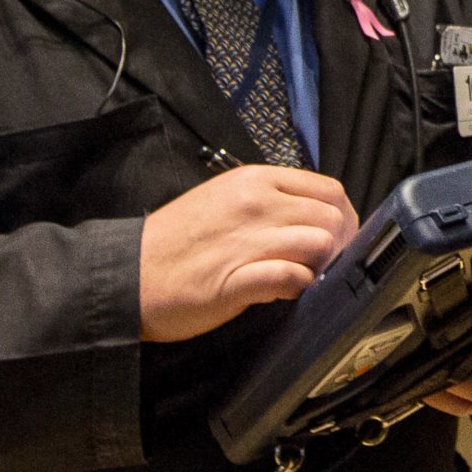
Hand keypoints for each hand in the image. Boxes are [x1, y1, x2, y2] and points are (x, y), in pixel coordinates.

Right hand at [138, 166, 356, 341]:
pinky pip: (292, 276)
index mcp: (254, 180)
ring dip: (322, 265)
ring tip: (307, 277)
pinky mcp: (237, 278)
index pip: (329, 189)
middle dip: (340, 244)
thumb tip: (311, 223)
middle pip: (332, 217)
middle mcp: (255, 203)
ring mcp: (247, 239)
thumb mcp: (224, 201)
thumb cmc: (175, 242)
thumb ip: (268, 205)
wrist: (127, 274)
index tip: (340, 237)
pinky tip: (286, 291)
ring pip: (320, 242)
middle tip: (328, 264)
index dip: (344, 217)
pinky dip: (299, 286)